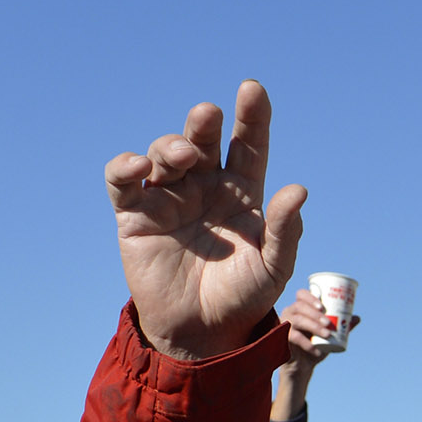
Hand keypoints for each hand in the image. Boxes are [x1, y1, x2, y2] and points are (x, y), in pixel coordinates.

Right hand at [103, 80, 305, 362]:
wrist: (201, 331)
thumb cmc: (243, 295)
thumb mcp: (273, 267)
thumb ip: (286, 232)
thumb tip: (298, 190)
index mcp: (241, 191)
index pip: (248, 145)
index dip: (251, 117)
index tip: (252, 90)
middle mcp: (205, 186)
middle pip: (202, 141)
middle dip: (203, 123)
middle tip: (208, 116)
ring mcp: (169, 197)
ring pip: (165, 154)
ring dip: (170, 146)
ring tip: (181, 157)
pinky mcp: (135, 214)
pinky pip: (123, 181)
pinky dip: (126, 167)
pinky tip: (138, 166)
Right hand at [271, 288, 355, 420]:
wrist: (303, 366)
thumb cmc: (316, 346)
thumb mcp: (330, 336)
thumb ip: (342, 327)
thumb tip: (357, 317)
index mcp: (300, 308)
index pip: (302, 295)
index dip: (311, 297)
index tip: (323, 306)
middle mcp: (290, 313)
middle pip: (300, 306)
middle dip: (315, 314)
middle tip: (329, 323)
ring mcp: (284, 325)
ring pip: (297, 320)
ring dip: (313, 326)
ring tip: (327, 335)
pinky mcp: (281, 338)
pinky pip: (293, 337)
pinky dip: (306, 344)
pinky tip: (316, 350)